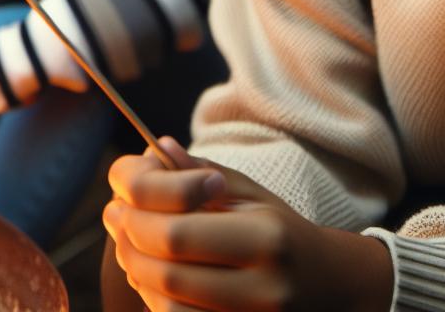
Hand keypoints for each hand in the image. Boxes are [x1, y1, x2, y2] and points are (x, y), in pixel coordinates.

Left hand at [104, 137, 392, 311]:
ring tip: (129, 246)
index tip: (119, 200)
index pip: (177, 234)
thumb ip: (202, 173)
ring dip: (137, 275)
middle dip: (129, 245)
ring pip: (168, 305)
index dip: (137, 219)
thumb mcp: (250, 194)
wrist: (330, 284)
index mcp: (265, 237)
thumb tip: (158, 148)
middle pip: (167, 273)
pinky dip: (156, 300)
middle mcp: (262, 286)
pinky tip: (151, 277)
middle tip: (114, 219)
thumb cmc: (282, 230)